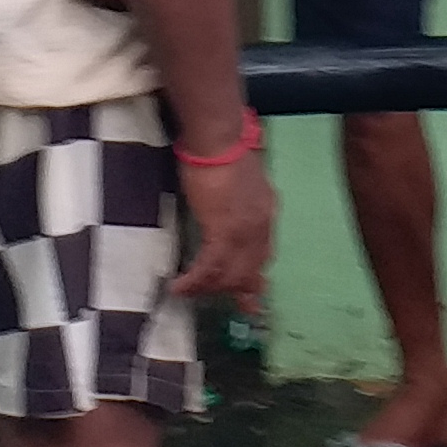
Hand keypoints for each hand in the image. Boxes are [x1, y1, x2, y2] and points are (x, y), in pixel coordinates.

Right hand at [167, 146, 277, 314]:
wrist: (220, 139)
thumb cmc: (221, 150)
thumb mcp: (238, 179)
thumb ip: (237, 198)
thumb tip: (226, 205)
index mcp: (266, 211)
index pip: (264, 252)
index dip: (256, 273)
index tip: (253, 290)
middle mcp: (261, 226)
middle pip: (251, 270)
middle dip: (238, 291)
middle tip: (230, 307)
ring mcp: (244, 232)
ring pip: (230, 274)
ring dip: (209, 288)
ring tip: (189, 293)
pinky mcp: (223, 232)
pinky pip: (210, 268)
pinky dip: (194, 281)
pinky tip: (180, 287)